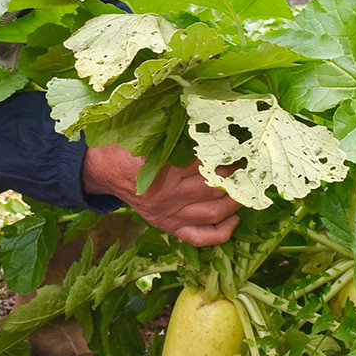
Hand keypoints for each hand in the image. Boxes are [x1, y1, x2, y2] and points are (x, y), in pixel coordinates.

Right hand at [82, 144, 239, 246]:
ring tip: (248, 187)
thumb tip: (211, 119)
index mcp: (160, 168)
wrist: (103, 169)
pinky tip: (235, 219)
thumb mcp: (146, 132)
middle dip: (237, 176)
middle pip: (213, 187)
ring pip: (212, 212)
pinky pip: (199, 237)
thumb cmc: (126, 146)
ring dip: (236, 201)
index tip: (242, 145)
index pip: (204, 162)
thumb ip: (174, 130)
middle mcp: (166, 195)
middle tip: (252, 163)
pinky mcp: (167, 226)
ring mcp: (168, 215)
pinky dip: (222, 232)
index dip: (227, 154)